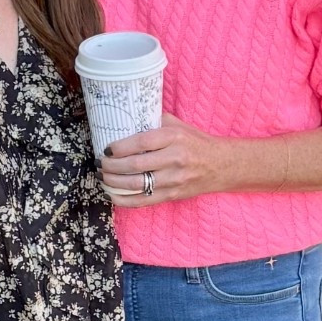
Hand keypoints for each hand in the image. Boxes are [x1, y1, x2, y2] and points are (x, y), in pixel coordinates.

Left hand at [101, 113, 239, 205]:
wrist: (221, 165)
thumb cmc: (196, 143)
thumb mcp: (179, 126)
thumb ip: (155, 122)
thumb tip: (128, 119)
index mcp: (173, 138)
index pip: (140, 143)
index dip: (119, 147)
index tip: (107, 148)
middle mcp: (174, 159)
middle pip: (134, 165)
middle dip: (111, 165)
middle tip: (100, 162)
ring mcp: (173, 180)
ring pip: (136, 184)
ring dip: (113, 181)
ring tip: (102, 175)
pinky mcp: (172, 195)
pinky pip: (143, 201)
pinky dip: (123, 200)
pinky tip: (111, 195)